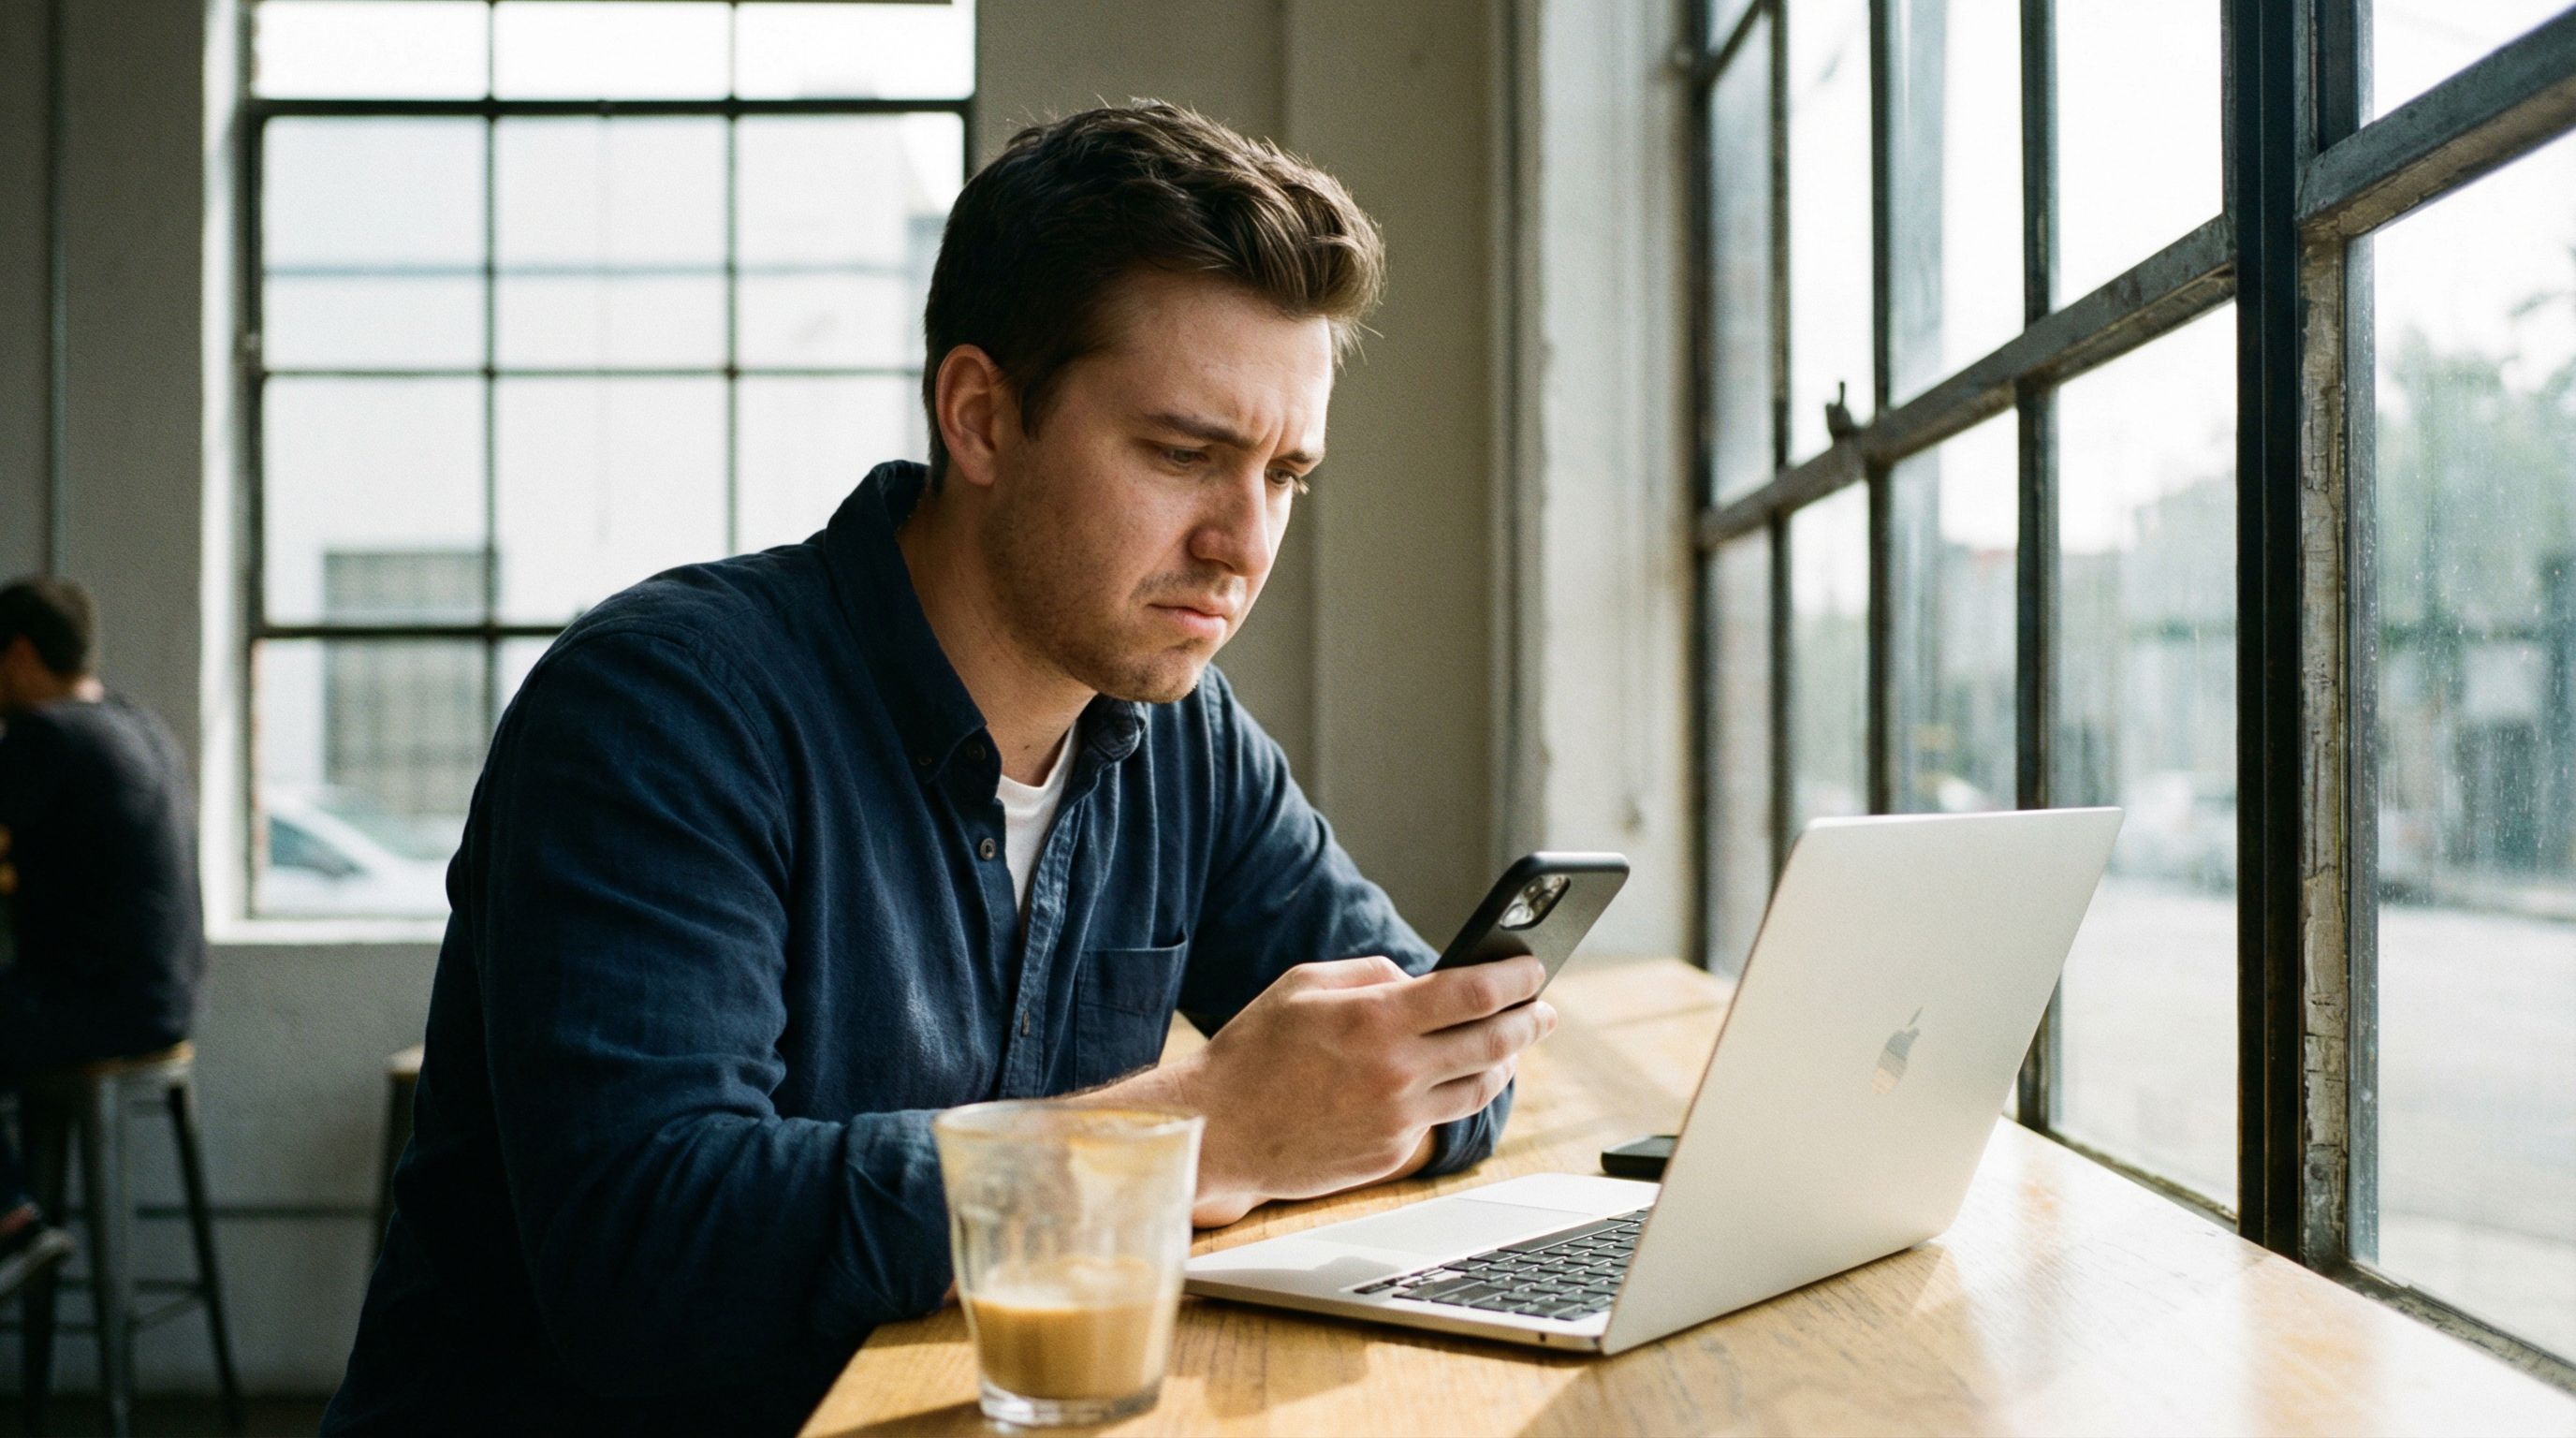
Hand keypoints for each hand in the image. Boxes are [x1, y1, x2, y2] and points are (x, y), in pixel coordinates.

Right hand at [1105, 955, 1554, 1226]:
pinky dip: (1454, 1094)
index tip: (1534, 969)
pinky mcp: (1391, 1154)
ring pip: (1480, 1088)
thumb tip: (1420, 980)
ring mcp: (1398, 1119)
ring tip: (1511, 1044)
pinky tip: (1455, 1079)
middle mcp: (1396, 1072)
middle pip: (1495, 1043)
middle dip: (1530, 1021)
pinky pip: (1440, 1119)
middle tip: (1543, 1010)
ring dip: (1505, 1062)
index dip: (1515, 978)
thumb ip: (1371, 974)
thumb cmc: (1252, 1051)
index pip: (1474, 993)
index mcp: (1375, 1020)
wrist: (1217, 1132)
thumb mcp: (1303, 985)